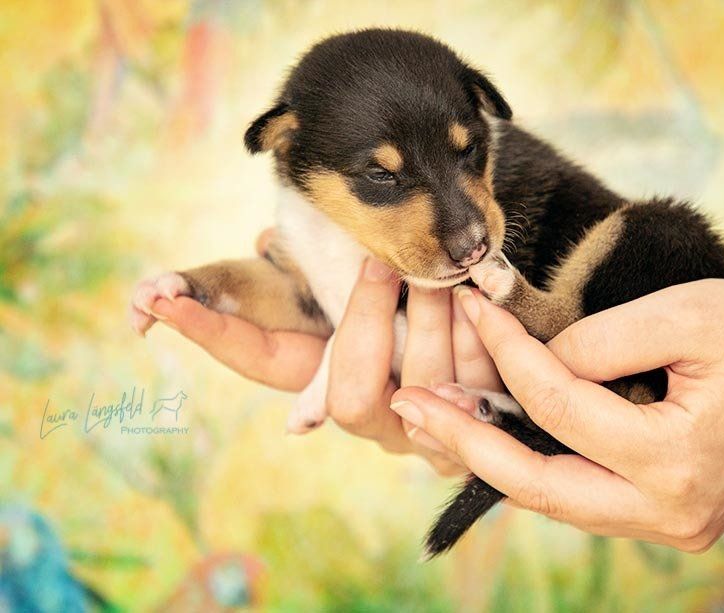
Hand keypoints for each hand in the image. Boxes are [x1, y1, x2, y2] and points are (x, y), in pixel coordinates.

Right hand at [150, 229, 502, 474]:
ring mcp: (416, 436)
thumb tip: (266, 238)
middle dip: (369, 319)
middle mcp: (363, 415)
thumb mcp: (366, 279)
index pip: (252, 358)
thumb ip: (319, 265)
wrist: (503, 360)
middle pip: (346, 398)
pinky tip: (483, 304)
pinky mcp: (469, 438)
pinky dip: (480, 339)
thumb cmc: (419, 306)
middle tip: (383, 263)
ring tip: (449, 279)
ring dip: (434, 320)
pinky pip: (476, 394)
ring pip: (420, 388)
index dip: (208, 328)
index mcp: (324, 372)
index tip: (153, 299)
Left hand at [390, 279, 723, 551]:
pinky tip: (493, 433)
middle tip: (409, 404)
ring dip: (491, 458)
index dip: (509, 353)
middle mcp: (668, 512)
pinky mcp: (663, 518)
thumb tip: (534, 363)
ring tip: (435, 417)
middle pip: (539, 485)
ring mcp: (666, 524)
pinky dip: (534, 462)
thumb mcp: (688, 313)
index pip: (561, 404)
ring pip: (554, 498)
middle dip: (466, 442)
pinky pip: (581, 495)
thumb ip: (600, 340)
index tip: (473, 306)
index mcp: (677, 459)